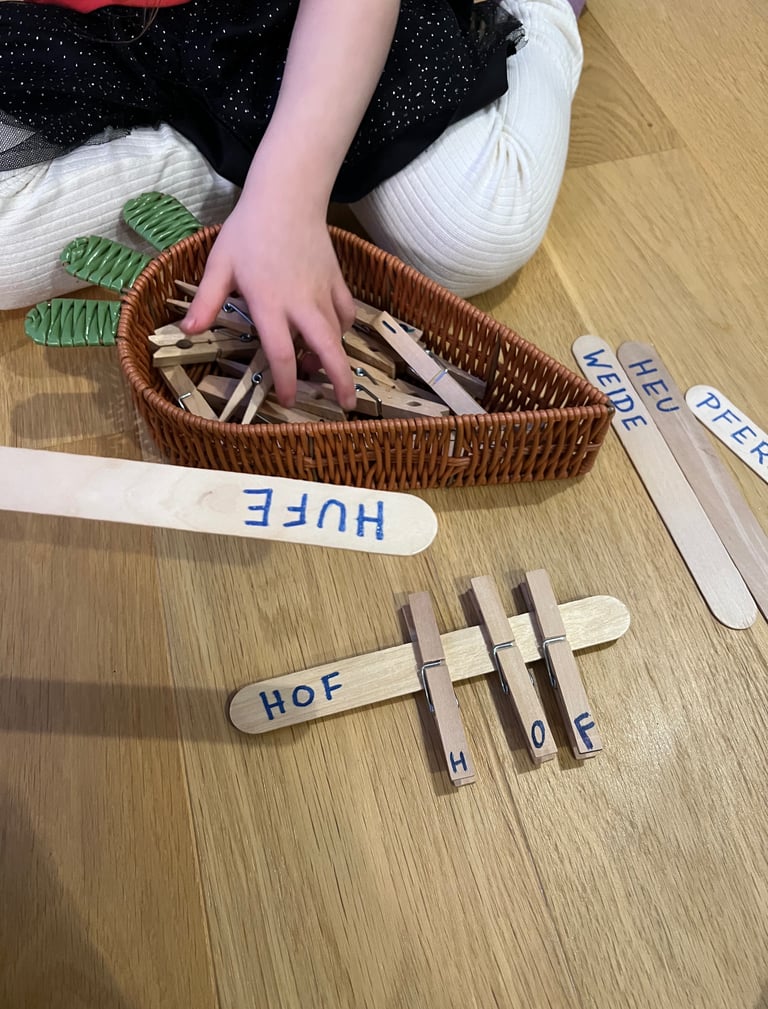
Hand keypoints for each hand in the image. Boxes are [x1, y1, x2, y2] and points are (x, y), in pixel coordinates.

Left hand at [181, 184, 356, 409]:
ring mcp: (323, 292)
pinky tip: (334, 333)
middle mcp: (302, 304)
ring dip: (334, 356)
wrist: (286, 195)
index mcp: (270, 303)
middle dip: (338, 380)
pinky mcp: (336, 280)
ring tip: (325, 370)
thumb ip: (206, 301)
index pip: (281, 352)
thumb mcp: (220, 264)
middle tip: (346, 405)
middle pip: (327, 349)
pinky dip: (343, 327)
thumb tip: (187, 332)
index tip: (289, 399)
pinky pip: (346, 312)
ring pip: (338, 334)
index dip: (286, 381)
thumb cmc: (248, 230)